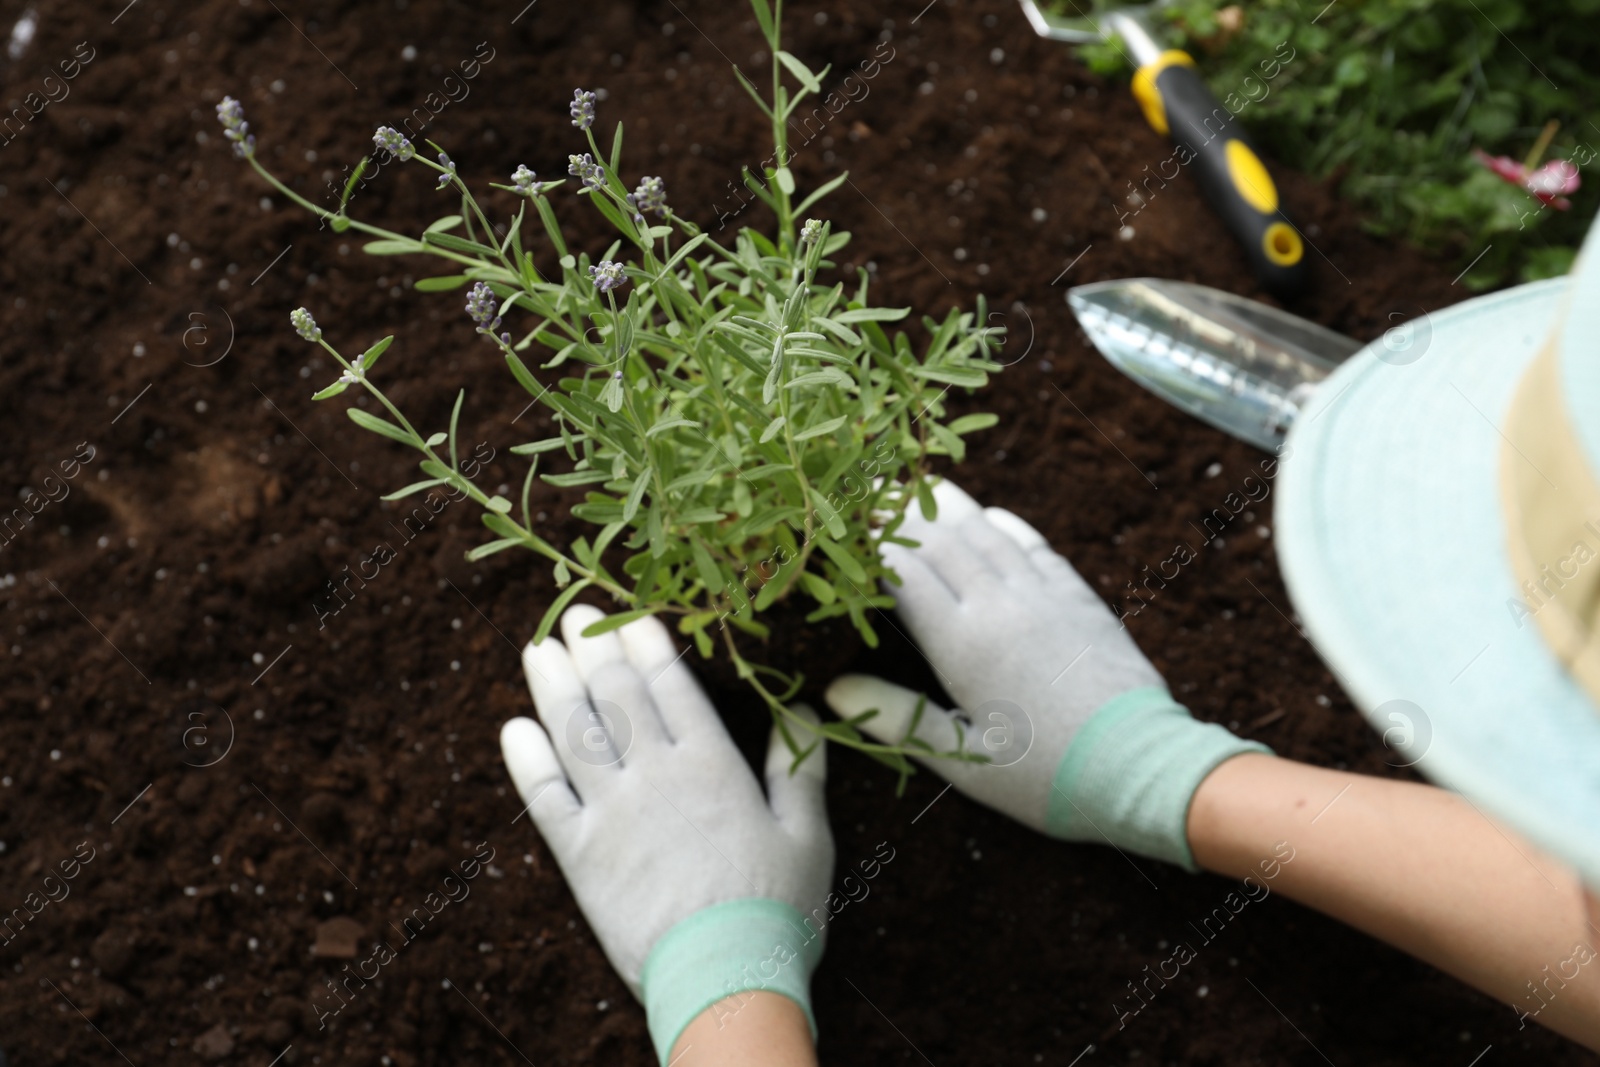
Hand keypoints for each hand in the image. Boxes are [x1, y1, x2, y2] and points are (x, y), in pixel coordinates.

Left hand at [501, 604, 833, 1060]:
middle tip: (572, 613)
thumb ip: (799, 768)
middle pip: (616, 697)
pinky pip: (543, 797)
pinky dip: (525, 760)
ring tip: (537, 651)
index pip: (671, 685)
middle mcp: (656, 776)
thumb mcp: (808, 835)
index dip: (645, 644)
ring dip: (553, 687)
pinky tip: (513, 729)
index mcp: (712, 764)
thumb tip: (801, 708)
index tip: (628, 612)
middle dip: (593, 649)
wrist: (724, 977)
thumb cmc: (778, 909)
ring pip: (575, 733)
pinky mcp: (579, 855)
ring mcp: (611, 813)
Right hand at [826, 479, 1266, 867]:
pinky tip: (989, 515)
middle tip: (870, 497)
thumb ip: (900, 719)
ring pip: (985, 532)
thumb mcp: (963, 760)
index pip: (903, 574)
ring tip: (918, 487)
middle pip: (939, 541)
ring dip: (948, 507)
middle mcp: (998, 605)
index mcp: (961, 644)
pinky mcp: (1077, 597)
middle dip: (900, 517)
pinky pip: (1033, 545)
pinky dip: (1004, 523)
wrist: (1137, 765)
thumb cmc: (1043, 776)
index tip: (847, 536)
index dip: (871, 549)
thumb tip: (833, 691)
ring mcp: (1041, 595)